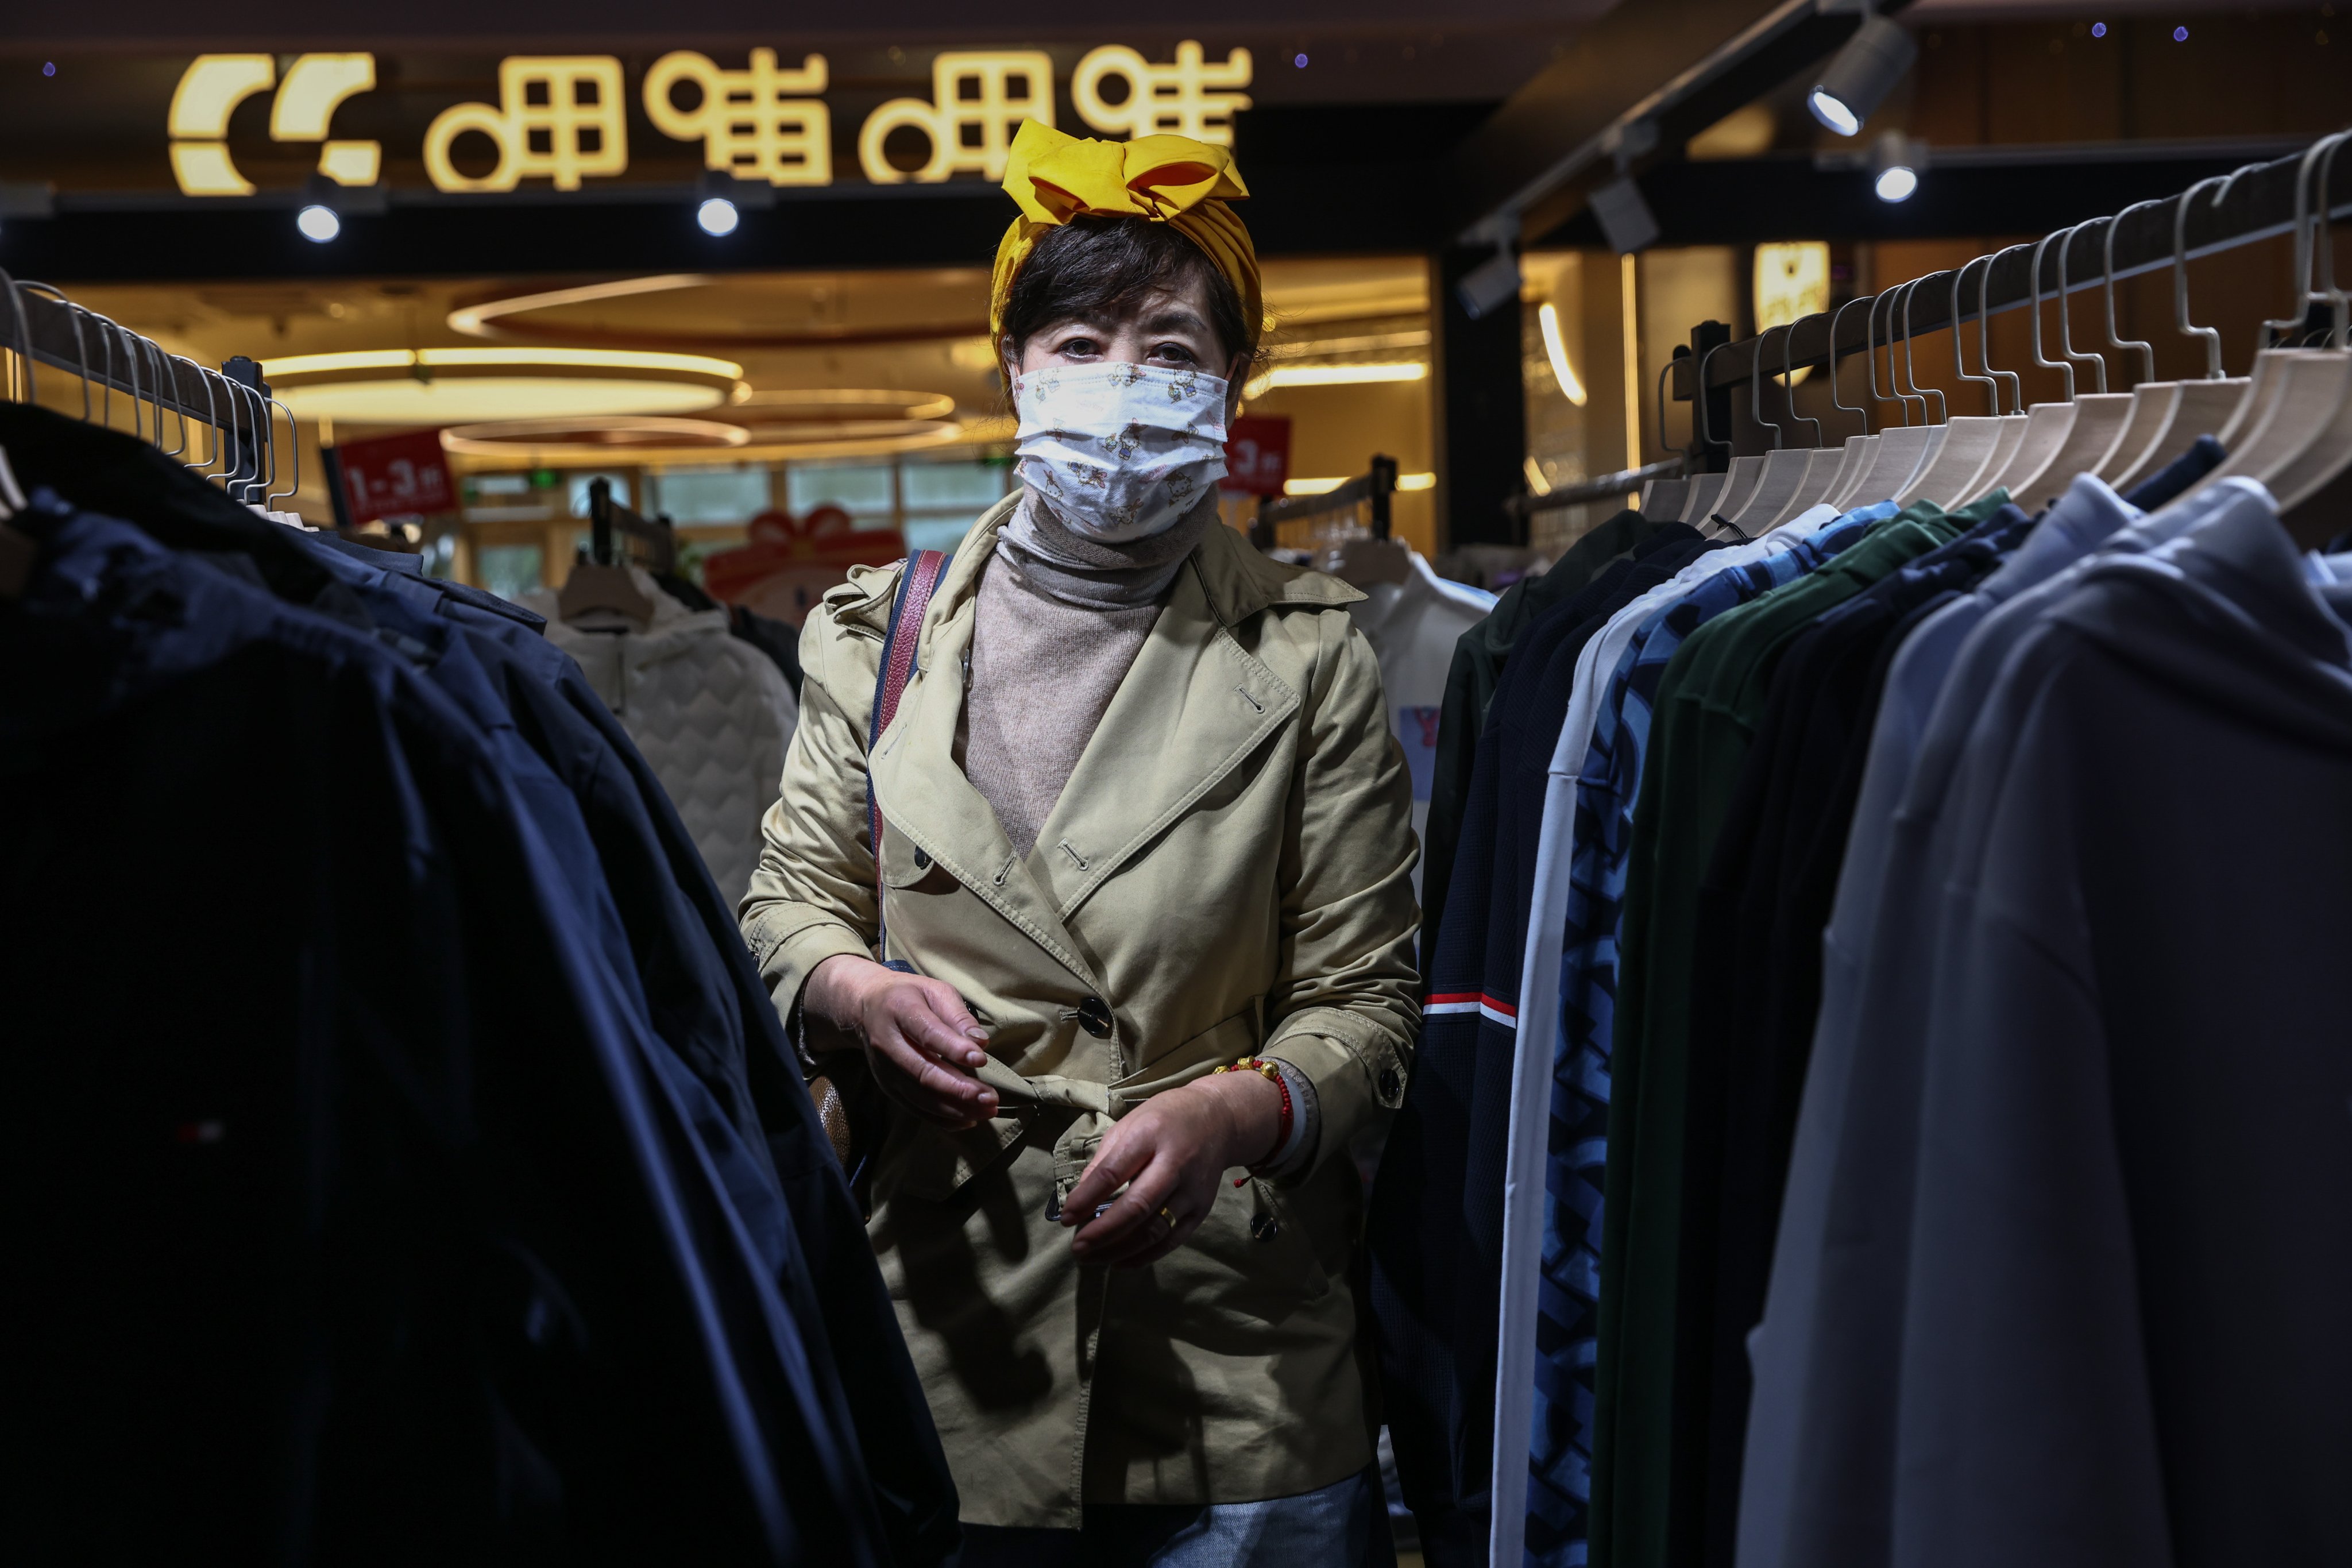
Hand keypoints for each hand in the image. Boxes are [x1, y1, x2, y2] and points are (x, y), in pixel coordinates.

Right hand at [804, 955, 997, 1129]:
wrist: (865, 1008)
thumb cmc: (910, 996)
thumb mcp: (935, 991)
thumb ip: (957, 1014)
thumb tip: (980, 1042)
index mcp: (899, 1010)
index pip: (926, 1032)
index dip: (953, 1048)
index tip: (981, 1060)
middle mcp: (887, 1044)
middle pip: (922, 1072)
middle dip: (958, 1089)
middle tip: (990, 1097)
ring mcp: (884, 1070)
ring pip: (920, 1096)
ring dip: (955, 1108)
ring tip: (987, 1110)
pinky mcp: (888, 1086)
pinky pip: (915, 1108)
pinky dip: (941, 1118)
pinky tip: (967, 1120)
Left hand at [1061, 1068, 1283, 1267]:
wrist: (1220, 1120)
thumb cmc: (1166, 1120)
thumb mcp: (1130, 1125)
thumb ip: (1105, 1160)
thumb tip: (1080, 1198)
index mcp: (1151, 1135)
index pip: (1114, 1172)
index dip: (1087, 1198)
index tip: (1066, 1217)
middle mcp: (1175, 1164)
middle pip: (1138, 1206)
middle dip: (1103, 1232)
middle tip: (1077, 1247)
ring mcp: (1192, 1190)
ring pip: (1155, 1230)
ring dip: (1120, 1249)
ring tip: (1093, 1258)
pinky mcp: (1202, 1210)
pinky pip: (1172, 1241)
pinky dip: (1144, 1256)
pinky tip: (1120, 1262)